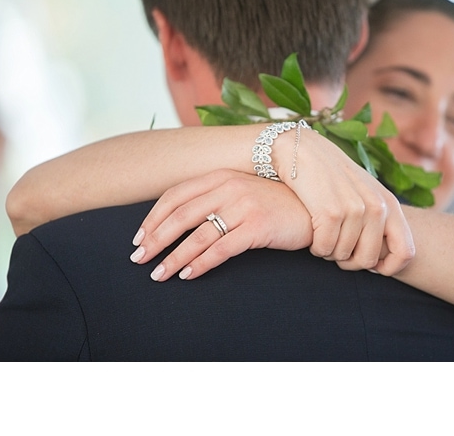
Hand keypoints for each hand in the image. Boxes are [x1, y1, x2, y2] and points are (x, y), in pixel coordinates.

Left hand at [131, 169, 313, 280]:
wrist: (315, 208)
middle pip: (179, 215)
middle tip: (138, 259)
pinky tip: (187, 275)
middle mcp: (228, 187)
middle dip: (155, 240)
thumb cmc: (273, 204)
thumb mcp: (239, 193)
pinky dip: (200, 264)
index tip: (138, 238)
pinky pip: (220, 249)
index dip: (152, 218)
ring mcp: (243, 205)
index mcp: (218, 177)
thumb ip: (212, 199)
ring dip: (173, 257)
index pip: (174, 196)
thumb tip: (175, 222)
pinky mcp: (258, 226)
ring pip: (197, 235)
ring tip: (158, 275)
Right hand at [275, 130, 413, 274]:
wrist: (300, 149)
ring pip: (343, 256)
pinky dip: (315, 247)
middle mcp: (377, 207)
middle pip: (369, 260)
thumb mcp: (363, 193)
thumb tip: (378, 260)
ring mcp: (355, 209)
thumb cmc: (330, 176)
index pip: (406, 252)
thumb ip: (376, 220)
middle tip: (336, 251)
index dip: (389, 268)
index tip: (370, 268)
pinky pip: (324, 248)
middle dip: (350, 262)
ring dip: (329, 252)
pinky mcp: (331, 212)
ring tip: (322, 235)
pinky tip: (312, 232)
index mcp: (390, 204)